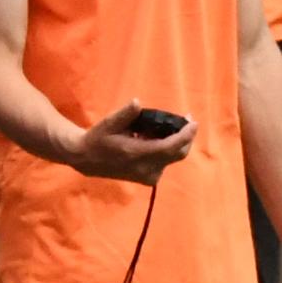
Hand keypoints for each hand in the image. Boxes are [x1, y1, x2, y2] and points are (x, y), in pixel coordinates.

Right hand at [65, 106, 191, 185]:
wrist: (87, 160)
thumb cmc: (98, 138)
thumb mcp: (108, 123)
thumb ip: (125, 114)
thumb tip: (137, 103)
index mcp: (138, 154)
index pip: (171, 146)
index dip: (186, 135)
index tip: (194, 122)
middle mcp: (147, 168)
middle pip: (178, 154)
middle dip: (186, 137)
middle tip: (187, 121)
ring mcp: (148, 176)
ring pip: (172, 158)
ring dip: (176, 143)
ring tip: (169, 128)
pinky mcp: (148, 179)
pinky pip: (165, 162)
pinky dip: (167, 150)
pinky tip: (158, 139)